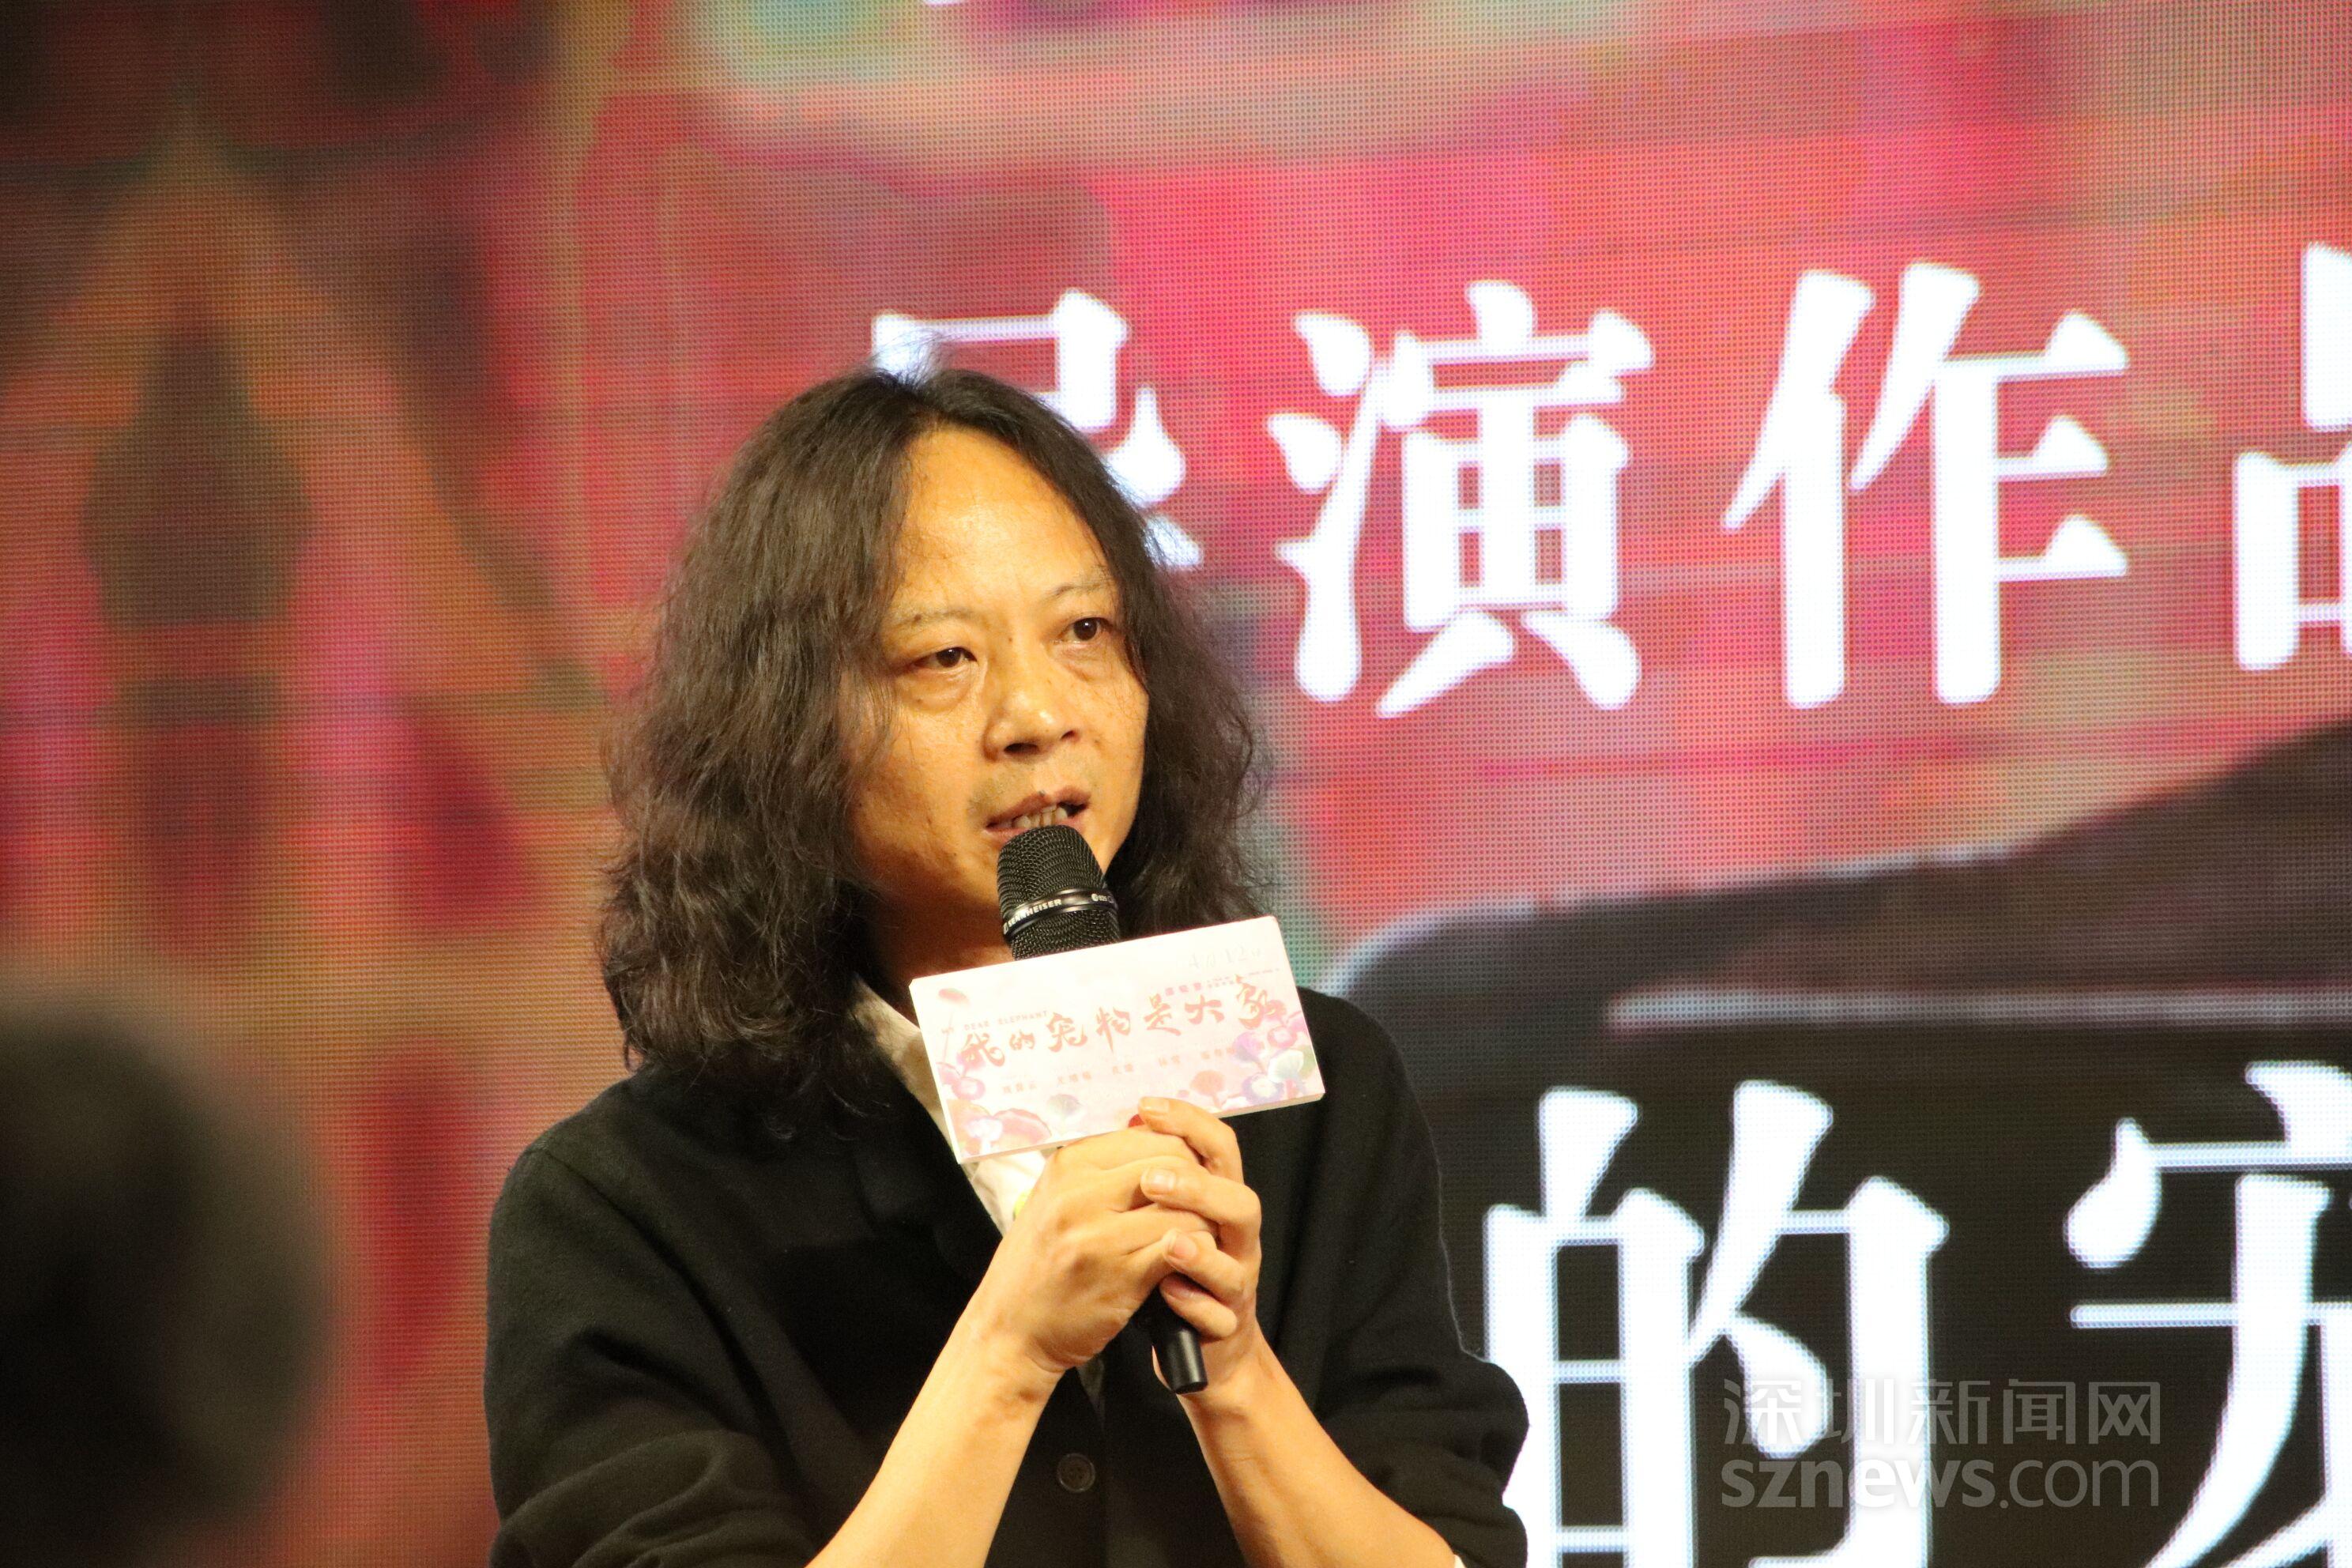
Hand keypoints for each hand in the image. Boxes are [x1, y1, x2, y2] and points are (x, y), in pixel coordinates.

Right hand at [959, 1126, 1212, 1388]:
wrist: (1008, 1330)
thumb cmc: (1036, 1264)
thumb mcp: (1056, 1199)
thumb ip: (1102, 1170)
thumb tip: (1157, 1139)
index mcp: (1069, 1164)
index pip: (1155, 1136)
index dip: (1184, 1155)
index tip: (1191, 1177)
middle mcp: (1081, 1192)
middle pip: (1175, 1164)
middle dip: (1200, 1184)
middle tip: (1205, 1205)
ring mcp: (1099, 1235)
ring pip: (1184, 1206)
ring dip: (1203, 1221)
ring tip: (1201, 1234)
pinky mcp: (1121, 1275)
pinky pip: (1180, 1248)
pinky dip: (1195, 1253)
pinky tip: (1188, 1261)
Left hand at [1128, 1096, 1267, 1391]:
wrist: (1193, 1342)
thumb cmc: (1166, 1268)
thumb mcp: (1160, 1214)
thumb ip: (1153, 1176)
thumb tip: (1128, 1122)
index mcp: (1218, 1201)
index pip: (1218, 1148)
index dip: (1188, 1124)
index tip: (1147, 1108)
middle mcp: (1235, 1240)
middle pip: (1239, 1201)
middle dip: (1198, 1187)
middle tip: (1152, 1180)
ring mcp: (1234, 1285)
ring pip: (1237, 1264)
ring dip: (1202, 1252)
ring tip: (1169, 1242)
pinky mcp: (1224, 1326)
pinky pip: (1220, 1316)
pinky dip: (1195, 1305)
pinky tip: (1168, 1294)